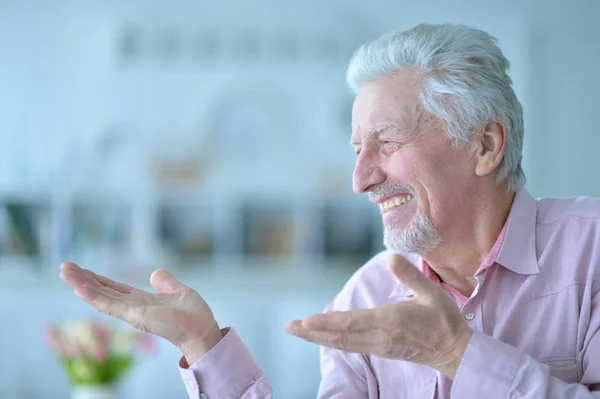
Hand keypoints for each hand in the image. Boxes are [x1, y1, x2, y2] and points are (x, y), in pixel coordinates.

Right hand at [59, 262, 221, 364]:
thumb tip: (155, 273)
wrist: (201, 329)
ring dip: (81, 284)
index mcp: (142, 301)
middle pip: (102, 291)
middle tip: (64, 267)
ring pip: (100, 297)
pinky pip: (108, 304)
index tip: (82, 270)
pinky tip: (78, 288)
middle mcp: (132, 307)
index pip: (114, 289)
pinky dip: (92, 296)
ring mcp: (130, 312)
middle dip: (83, 280)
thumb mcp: (178, 291)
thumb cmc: (194, 315)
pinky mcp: (133, 316)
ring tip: (64, 271)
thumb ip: (166, 282)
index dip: (98, 280)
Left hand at [285, 254, 472, 378]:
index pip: (351, 323)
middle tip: (289, 327)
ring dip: (318, 338)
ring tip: (298, 331)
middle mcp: (380, 337)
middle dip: (313, 332)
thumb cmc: (444, 319)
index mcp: (390, 321)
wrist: (455, 350)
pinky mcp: (380, 350)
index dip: (327, 322)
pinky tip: (322, 337)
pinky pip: (350, 346)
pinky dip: (332, 341)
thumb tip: (392, 256)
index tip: (306, 321)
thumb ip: (410, 275)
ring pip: (342, 343)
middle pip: (340, 336)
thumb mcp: (431, 292)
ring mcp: (379, 346)